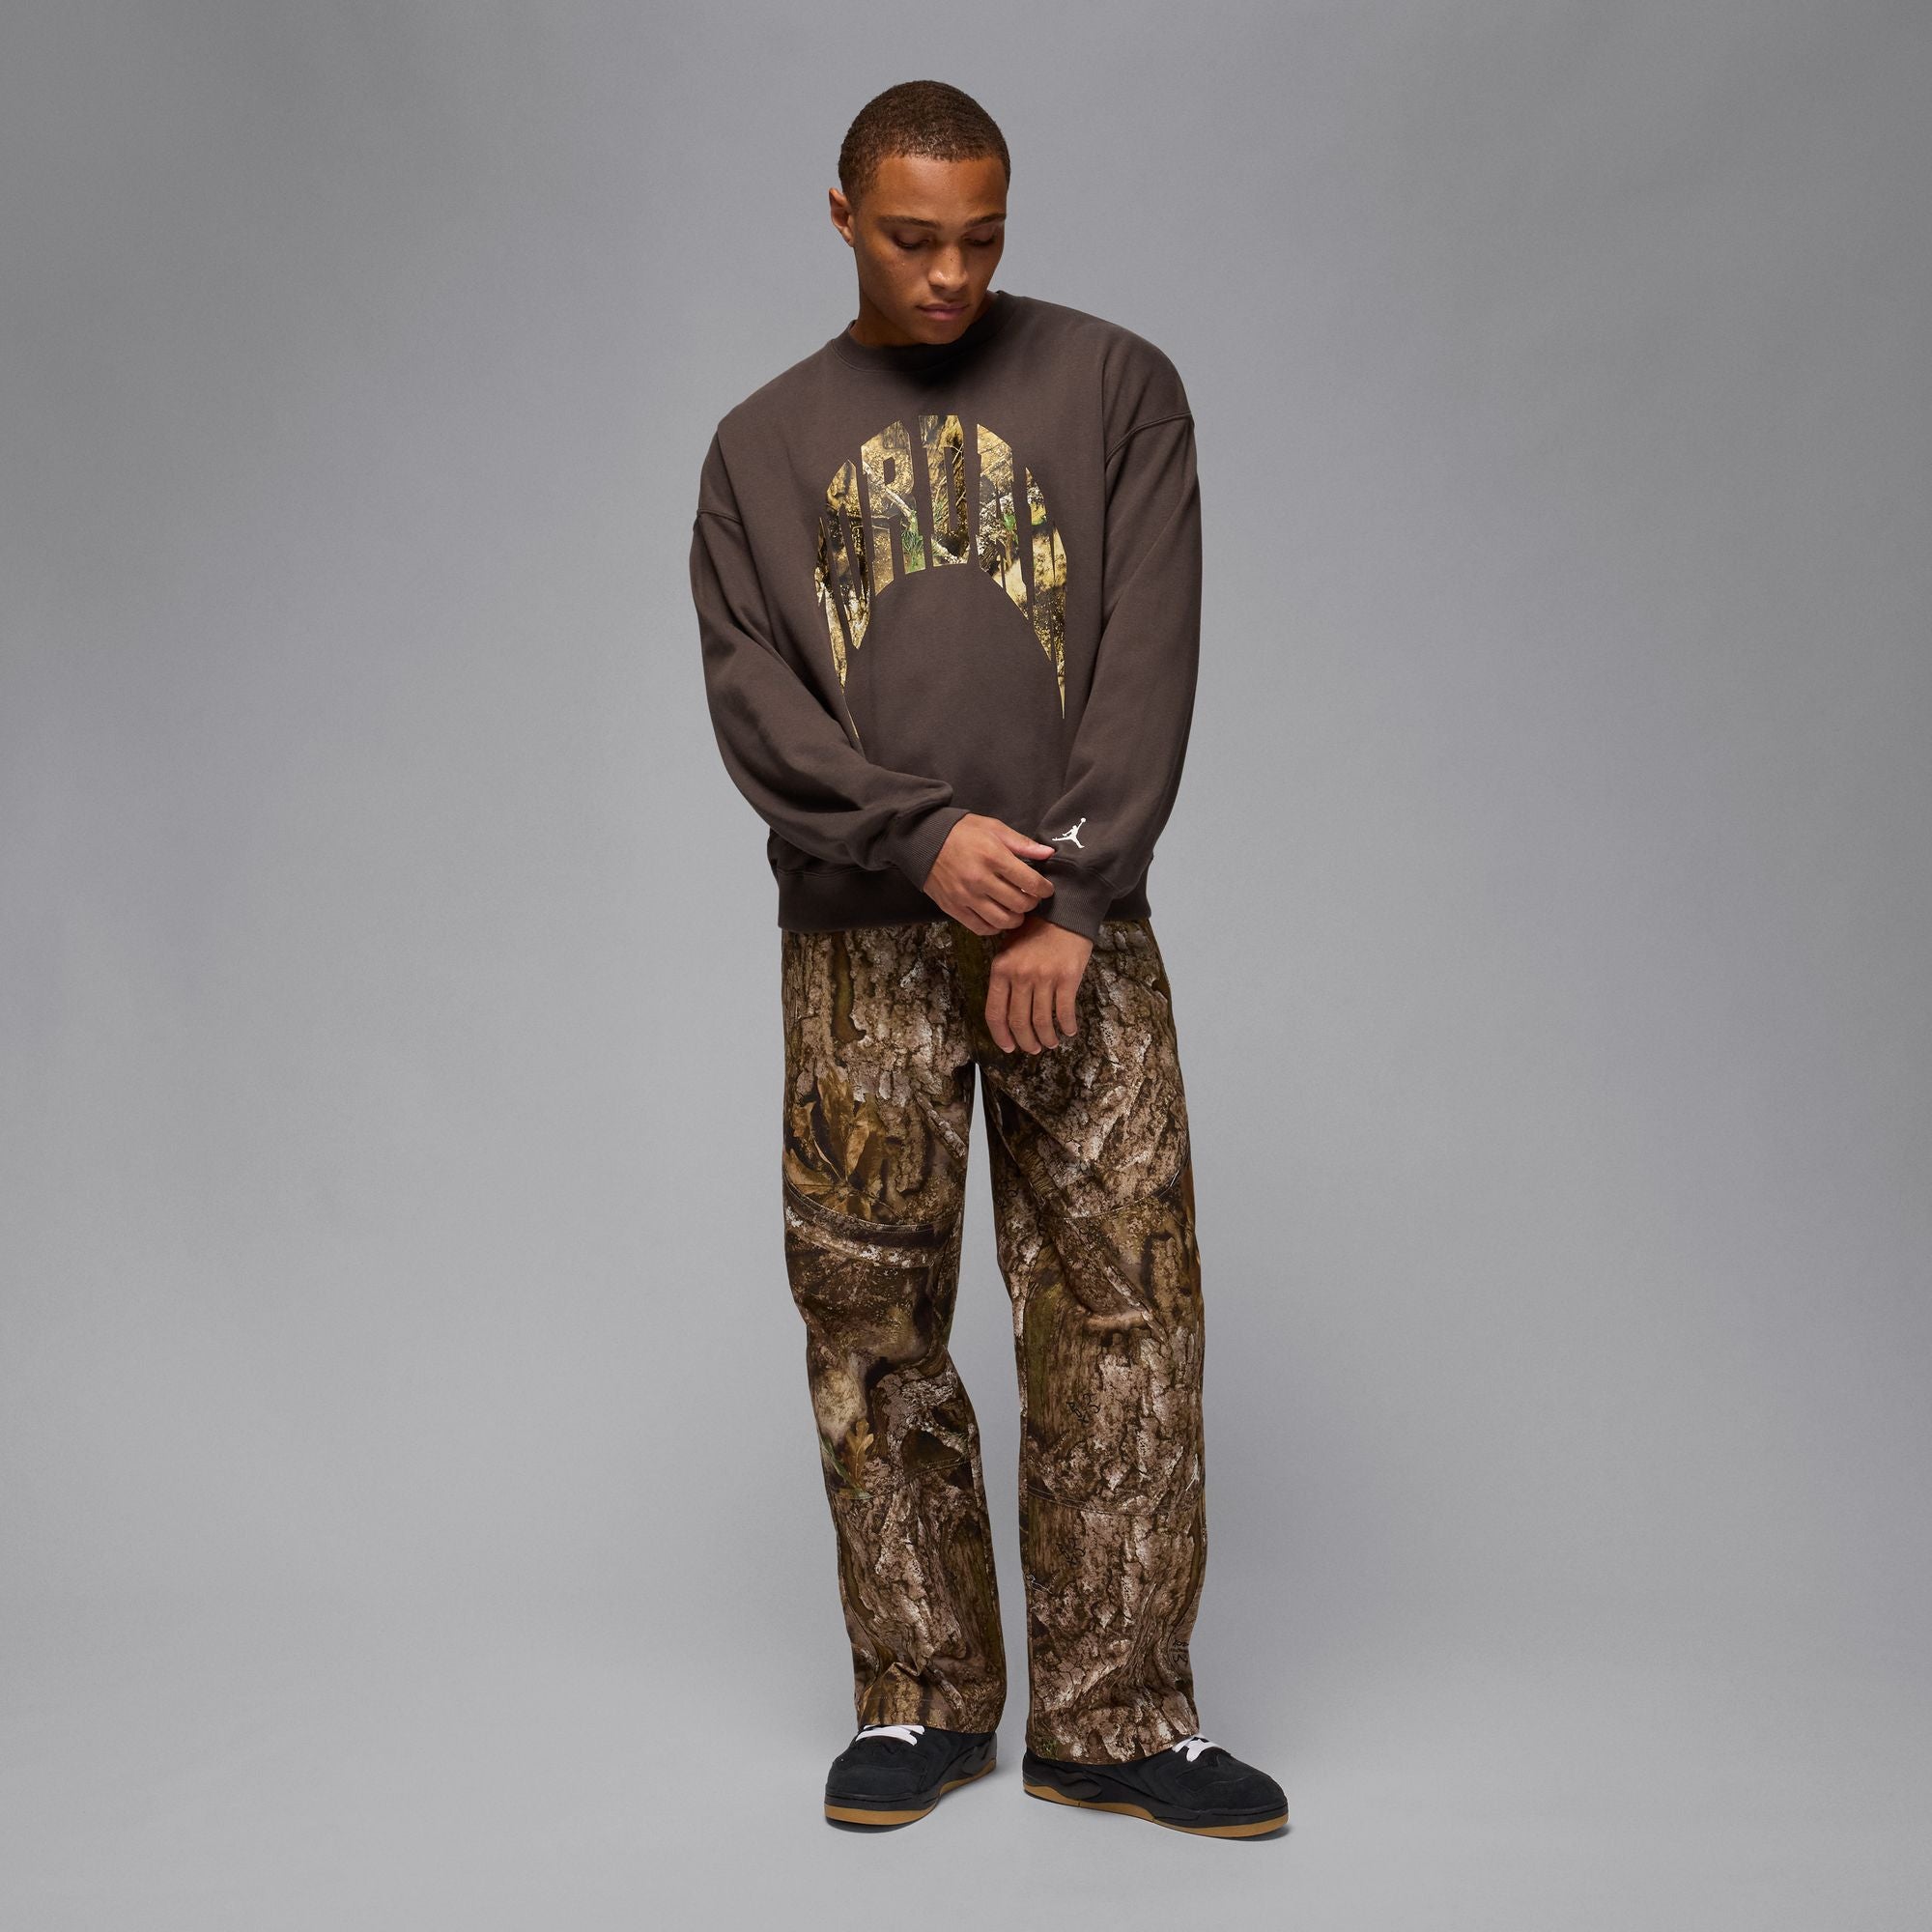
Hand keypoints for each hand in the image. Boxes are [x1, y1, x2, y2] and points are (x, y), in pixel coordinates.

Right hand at [923, 813, 1056, 934]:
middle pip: (1019, 904)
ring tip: (1016, 909)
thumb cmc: (961, 832)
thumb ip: (1022, 843)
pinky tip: (998, 918)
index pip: (1030, 882)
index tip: (1046, 889)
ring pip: (1003, 921)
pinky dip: (994, 927)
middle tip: (1030, 897)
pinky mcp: (953, 908)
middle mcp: (980, 880)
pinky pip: (980, 928)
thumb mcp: (993, 828)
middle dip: (1032, 903)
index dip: (1045, 889)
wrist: (923, 840)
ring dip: (1016, 918)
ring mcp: (965, 896)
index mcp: (993, 857)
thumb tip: (1048, 853)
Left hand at [985, 912, 1092, 1053]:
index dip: (1001, 1035)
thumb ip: (1005, 976)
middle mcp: (1020, 976)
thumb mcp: (1009, 948)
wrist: (1064, 911)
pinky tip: (1068, 1030)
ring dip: (1046, 1038)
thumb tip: (1006, 1011)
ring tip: (1050, 1043)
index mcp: (1001, 969)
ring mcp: (1043, 977)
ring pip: (1041, 1021)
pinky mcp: (1066, 978)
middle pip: (1018, 1021)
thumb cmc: (1036, 930)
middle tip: (1032, 1048)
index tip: (1008, 1047)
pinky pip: (1064, 1011)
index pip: (995, 1012)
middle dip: (1025, 1041)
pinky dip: (1066, 1026)